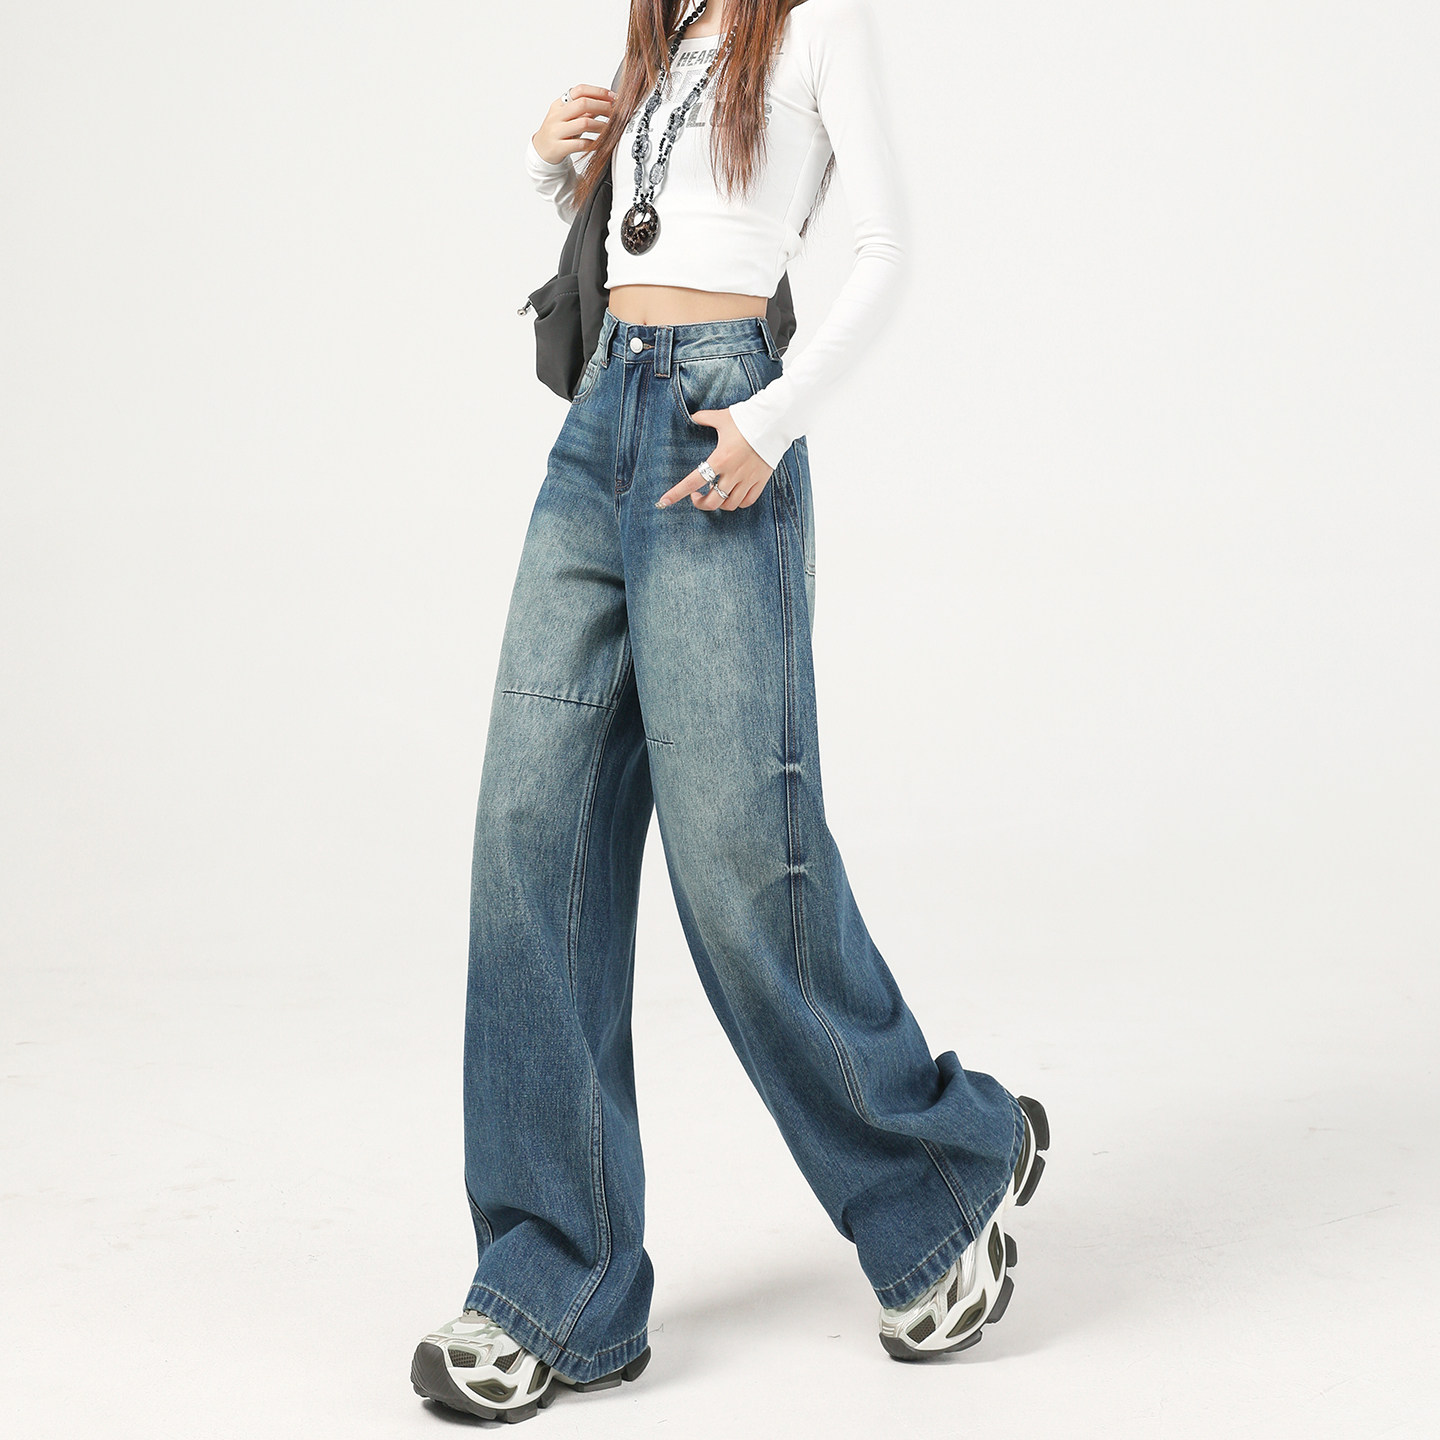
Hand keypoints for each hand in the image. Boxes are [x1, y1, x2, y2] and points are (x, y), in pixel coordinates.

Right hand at [532, 84, 615, 163]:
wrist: (541, 150)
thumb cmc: (558, 132)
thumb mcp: (569, 117)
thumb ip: (585, 110)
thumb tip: (608, 102)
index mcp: (560, 104)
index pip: (580, 90)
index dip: (598, 92)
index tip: (613, 97)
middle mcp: (557, 115)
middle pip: (583, 104)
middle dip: (602, 106)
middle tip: (614, 113)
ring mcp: (556, 131)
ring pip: (583, 123)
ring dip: (601, 126)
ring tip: (610, 130)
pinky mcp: (558, 147)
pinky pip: (580, 144)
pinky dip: (593, 143)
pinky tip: (599, 144)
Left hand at [656, 408, 774, 511]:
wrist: (775, 422)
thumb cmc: (747, 419)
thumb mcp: (722, 417)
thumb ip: (704, 418)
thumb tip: (693, 416)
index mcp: (719, 459)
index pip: (692, 481)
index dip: (676, 493)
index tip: (663, 502)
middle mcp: (733, 473)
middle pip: (712, 501)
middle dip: (700, 503)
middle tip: (697, 496)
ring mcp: (747, 479)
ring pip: (729, 505)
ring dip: (718, 504)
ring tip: (715, 493)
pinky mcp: (760, 481)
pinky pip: (747, 501)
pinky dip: (737, 503)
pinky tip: (732, 495)